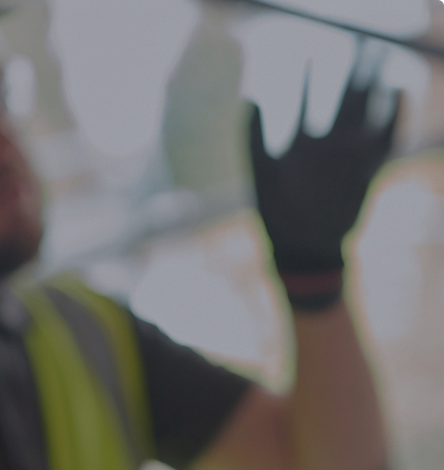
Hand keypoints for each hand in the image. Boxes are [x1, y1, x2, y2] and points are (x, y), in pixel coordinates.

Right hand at [249, 64, 398, 274]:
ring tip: (378, 55)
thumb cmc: (280, 212)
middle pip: (351, 96)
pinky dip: (397, 111)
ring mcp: (361, 158)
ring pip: (374, 110)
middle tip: (362, 38)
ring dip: (376, 80)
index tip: (309, 51)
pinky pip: (391, 135)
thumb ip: (254, 138)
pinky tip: (400, 90)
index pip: (309, 99)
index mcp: (308, 148)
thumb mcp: (260, 176)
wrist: (311, 248)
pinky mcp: (376, 169)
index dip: (310, 74)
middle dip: (356, 66)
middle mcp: (339, 148)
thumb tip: (252, 99)